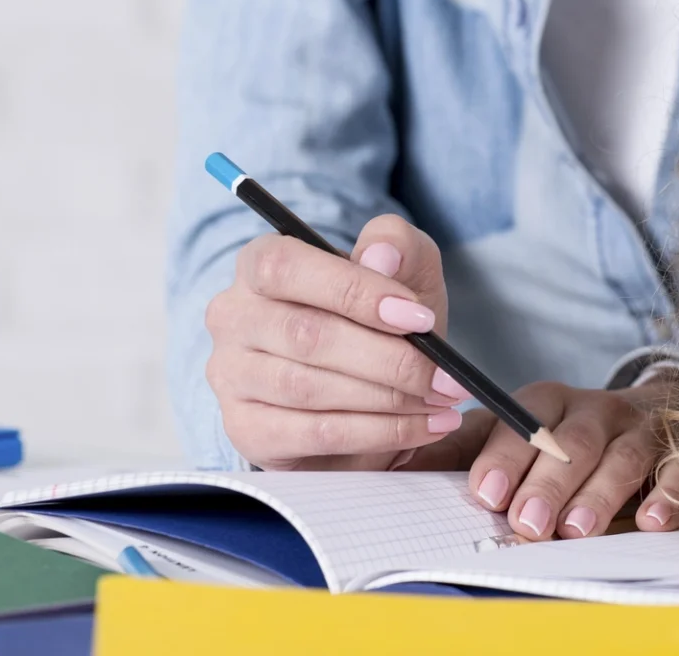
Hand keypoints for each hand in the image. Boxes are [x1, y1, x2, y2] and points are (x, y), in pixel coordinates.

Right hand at [204, 215, 464, 469]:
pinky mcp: (247, 429)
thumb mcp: (405, 269)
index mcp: (260, 263)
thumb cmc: (382, 315)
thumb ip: (397, 246)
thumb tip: (380, 257)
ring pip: (310, 389)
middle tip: (446, 378)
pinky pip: (315, 433)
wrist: (367, 381)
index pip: (287, 267)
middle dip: (390, 360)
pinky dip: (379, 433)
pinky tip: (422, 427)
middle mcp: (233, 316)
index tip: (419, 317)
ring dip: (389, 400)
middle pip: (306, 335)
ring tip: (441, 401)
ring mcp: (232, 376)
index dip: (355, 291)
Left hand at [402, 379, 678, 539]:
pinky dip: (670, 492)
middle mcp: (596, 410)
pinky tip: (653, 520)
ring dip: (600, 493)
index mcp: (548, 402)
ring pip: (624, 456)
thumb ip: (460, 450)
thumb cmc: (566, 436)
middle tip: (528, 523)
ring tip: (578, 530)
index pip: (522, 421)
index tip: (485, 494)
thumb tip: (390, 459)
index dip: (505, 457)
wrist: (657, 412)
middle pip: (573, 441)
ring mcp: (643, 429)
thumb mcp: (511, 434)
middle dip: (549, 482)